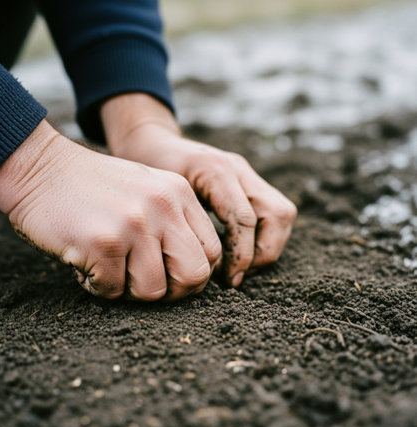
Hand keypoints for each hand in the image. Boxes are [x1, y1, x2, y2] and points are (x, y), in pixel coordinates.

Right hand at [0, 120, 220, 300]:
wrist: (40, 169)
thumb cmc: (94, 187)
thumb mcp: (147, 190)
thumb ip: (174, 223)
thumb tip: (193, 273)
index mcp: (180, 194)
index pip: (212, 252)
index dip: (192, 274)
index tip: (168, 275)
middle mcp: (164, 206)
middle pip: (196, 275)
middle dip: (172, 291)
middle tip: (145, 284)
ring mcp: (135, 223)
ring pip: (154, 290)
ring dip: (129, 290)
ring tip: (109, 269)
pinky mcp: (104, 242)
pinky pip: (113, 290)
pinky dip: (97, 285)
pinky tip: (84, 264)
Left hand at [101, 94, 296, 286]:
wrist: (152, 143)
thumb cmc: (147, 171)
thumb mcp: (158, 195)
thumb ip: (184, 223)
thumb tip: (204, 269)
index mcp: (215, 170)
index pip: (244, 219)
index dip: (240, 256)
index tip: (226, 279)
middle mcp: (237, 169)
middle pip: (278, 214)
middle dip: (263, 252)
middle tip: (237, 275)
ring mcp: (246, 172)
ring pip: (282, 213)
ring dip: (268, 246)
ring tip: (240, 267)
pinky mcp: (247, 181)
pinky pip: (271, 211)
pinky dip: (263, 236)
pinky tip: (238, 252)